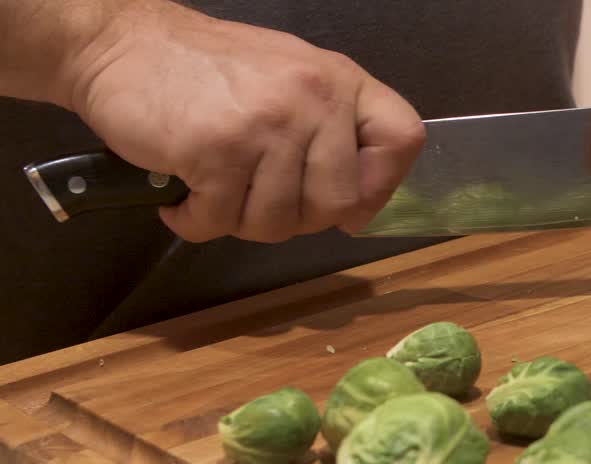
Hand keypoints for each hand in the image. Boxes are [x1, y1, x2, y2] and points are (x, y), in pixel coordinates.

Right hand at [63, 0, 424, 242]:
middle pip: (336, 202)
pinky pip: (222, 222)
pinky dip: (198, 222)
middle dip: (297, 218)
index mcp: (339, 81)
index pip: (402, 139)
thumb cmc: (208, 71)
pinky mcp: (218, 151)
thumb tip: (359, 210)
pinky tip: (186, 198)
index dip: (382, 185)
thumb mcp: (290, 79)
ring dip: (241, 222)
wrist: (120, 46)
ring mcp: (267, 125)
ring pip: (279, 222)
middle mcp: (313, 99)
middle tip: (258, 199)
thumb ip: (330, 131)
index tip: (349, 203)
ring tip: (218, 192)